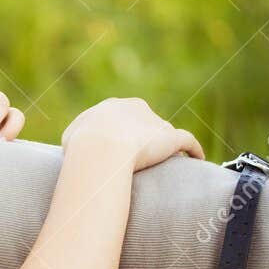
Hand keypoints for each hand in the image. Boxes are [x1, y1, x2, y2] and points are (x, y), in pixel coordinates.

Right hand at [61, 98, 203, 171]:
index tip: (120, 150)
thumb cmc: (81, 147)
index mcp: (112, 106)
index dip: (121, 133)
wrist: (100, 149)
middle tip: (142, 157)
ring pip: (164, 132)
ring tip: (169, 161)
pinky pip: (187, 141)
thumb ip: (76, 139)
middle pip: (145, 121)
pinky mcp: (171, 137)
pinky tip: (197, 159)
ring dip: (167, 144)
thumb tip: (75, 147)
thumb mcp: (70, 139)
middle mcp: (135, 108)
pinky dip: (193, 150)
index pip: (121, 117)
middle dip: (145, 135)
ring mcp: (154, 122)